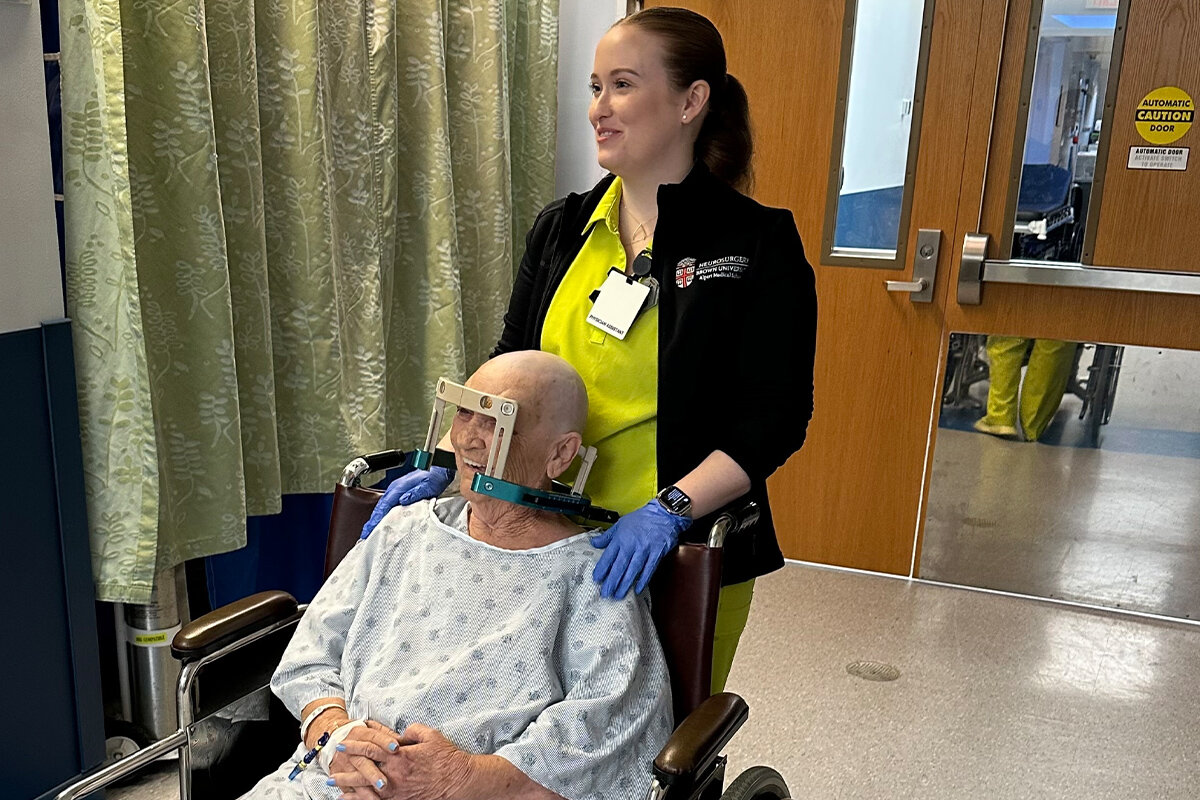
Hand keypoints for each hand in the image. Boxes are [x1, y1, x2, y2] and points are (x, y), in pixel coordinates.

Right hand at [327, 721, 401, 797]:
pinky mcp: (343, 779)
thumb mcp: (374, 729)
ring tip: (377, 797)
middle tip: (384, 783)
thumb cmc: (362, 736)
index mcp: (360, 734)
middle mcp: (351, 751)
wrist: (336, 740)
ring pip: (355, 779)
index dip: (385, 742)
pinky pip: (351, 790)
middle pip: (363, 762)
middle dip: (373, 773)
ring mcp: (345, 766)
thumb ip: (388, 735)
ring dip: (366, 790)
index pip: (373, 737)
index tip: (396, 747)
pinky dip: (359, 797)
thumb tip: (405, 740)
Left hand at [336, 723, 472, 799]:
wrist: (458, 781)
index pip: (371, 748)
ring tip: (333, 785)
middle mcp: (394, 775)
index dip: (355, 745)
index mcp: (400, 756)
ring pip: (366, 789)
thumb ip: (411, 731)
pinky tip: (351, 799)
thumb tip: (398, 733)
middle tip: (331, 766)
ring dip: (348, 786)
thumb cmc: (446, 758)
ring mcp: (396, 791)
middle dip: (346, 767)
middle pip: (363, 770)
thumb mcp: (430, 736)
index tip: (343, 742)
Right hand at [360, 466, 452, 538]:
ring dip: (376, 519)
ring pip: (382, 507)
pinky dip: (383, 515)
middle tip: (365, 536)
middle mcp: (395, 489)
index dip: (375, 520)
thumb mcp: (427, 486)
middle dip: (371, 522)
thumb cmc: (434, 477)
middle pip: (379, 508)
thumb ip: (415, 493)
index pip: (383, 506)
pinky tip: (384, 523)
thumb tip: (402, 500)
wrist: (439, 468)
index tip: (369, 531)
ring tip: (371, 532)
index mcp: (398, 488)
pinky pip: (388, 506)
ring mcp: (397, 490)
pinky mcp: (401, 493)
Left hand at [590, 499, 691, 597]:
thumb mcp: (621, 524)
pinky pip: (648, 569)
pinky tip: (637, 589)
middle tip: (605, 594)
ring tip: (618, 595)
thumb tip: (594, 543)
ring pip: (632, 570)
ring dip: (625, 584)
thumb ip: (607, 536)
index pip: (608, 556)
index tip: (597, 579)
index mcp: (621, 538)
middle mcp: (631, 545)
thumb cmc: (642, 518)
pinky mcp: (656, 554)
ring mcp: (644, 550)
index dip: (602, 569)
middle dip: (611, 581)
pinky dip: (643, 580)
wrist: (664, 513)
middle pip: (619, 566)